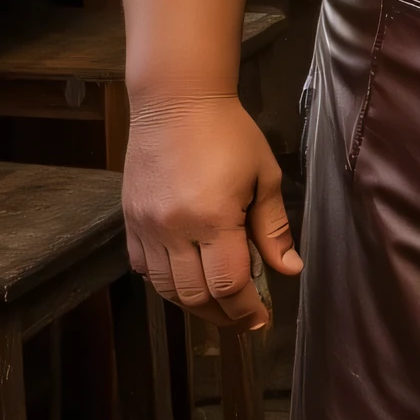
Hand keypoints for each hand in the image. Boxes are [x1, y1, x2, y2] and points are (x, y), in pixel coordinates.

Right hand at [123, 90, 301, 329]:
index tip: (260, 319)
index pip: (229, 286)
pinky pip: (142, 267)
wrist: (175, 99)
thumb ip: (273, 228)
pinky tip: (184, 278)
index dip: (246, 310)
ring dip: (193, 304)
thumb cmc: (228, 132)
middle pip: (195, 296)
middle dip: (223, 315)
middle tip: (242, 317)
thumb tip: (290, 270)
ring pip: (165, 288)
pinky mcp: (130, 219)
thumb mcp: (263, 176)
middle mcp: (174, 229)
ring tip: (216, 304)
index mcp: (213, 218)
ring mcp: (146, 226)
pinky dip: (163, 282)